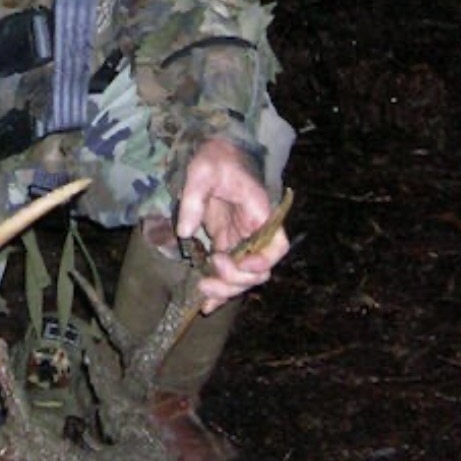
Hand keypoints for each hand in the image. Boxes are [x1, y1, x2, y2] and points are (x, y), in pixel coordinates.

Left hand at [174, 138, 289, 312]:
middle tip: (210, 272)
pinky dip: (219, 289)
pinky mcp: (226, 243)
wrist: (212, 154)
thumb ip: (193, 199)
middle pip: (259, 270)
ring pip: (243, 276)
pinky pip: (227, 272)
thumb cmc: (214, 158)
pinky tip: (206, 306)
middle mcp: (254, 231)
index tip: (240, 263)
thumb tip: (185, 232)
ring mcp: (240, 240)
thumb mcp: (201, 171)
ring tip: (201, 290)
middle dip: (236, 280)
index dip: (263, 261)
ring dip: (226, 289)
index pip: (276, 245)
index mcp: (259, 212)